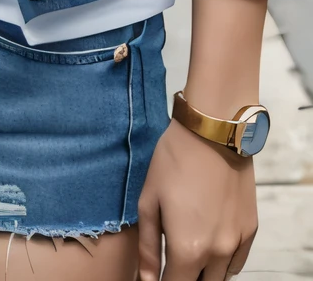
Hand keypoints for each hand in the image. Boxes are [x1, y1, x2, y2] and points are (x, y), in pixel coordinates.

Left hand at [138, 119, 256, 280]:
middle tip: (171, 262)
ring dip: (204, 273)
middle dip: (183, 278)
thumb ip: (148, 247)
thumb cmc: (173, 162)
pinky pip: (237, 262)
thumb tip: (146, 279)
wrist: (213, 132)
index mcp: (187, 249)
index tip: (155, 276)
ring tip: (190, 253)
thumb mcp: (149, 201)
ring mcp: (237, 243)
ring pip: (221, 277)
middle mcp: (217, 253)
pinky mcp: (251, 230)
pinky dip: (223, 263)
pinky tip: (211, 246)